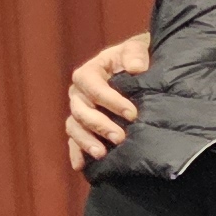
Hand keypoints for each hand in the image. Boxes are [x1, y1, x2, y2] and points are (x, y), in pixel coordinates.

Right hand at [65, 34, 151, 171]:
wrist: (141, 69)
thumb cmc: (138, 58)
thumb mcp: (139, 49)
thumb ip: (136, 54)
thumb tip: (135, 68)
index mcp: (91, 71)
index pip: (92, 85)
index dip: (109, 100)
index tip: (132, 114)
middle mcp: (80, 92)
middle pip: (81, 110)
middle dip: (100, 125)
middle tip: (121, 138)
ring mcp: (80, 110)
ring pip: (74, 126)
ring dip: (86, 141)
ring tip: (102, 154)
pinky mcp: (84, 126)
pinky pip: (74, 139)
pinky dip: (76, 152)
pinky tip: (80, 166)